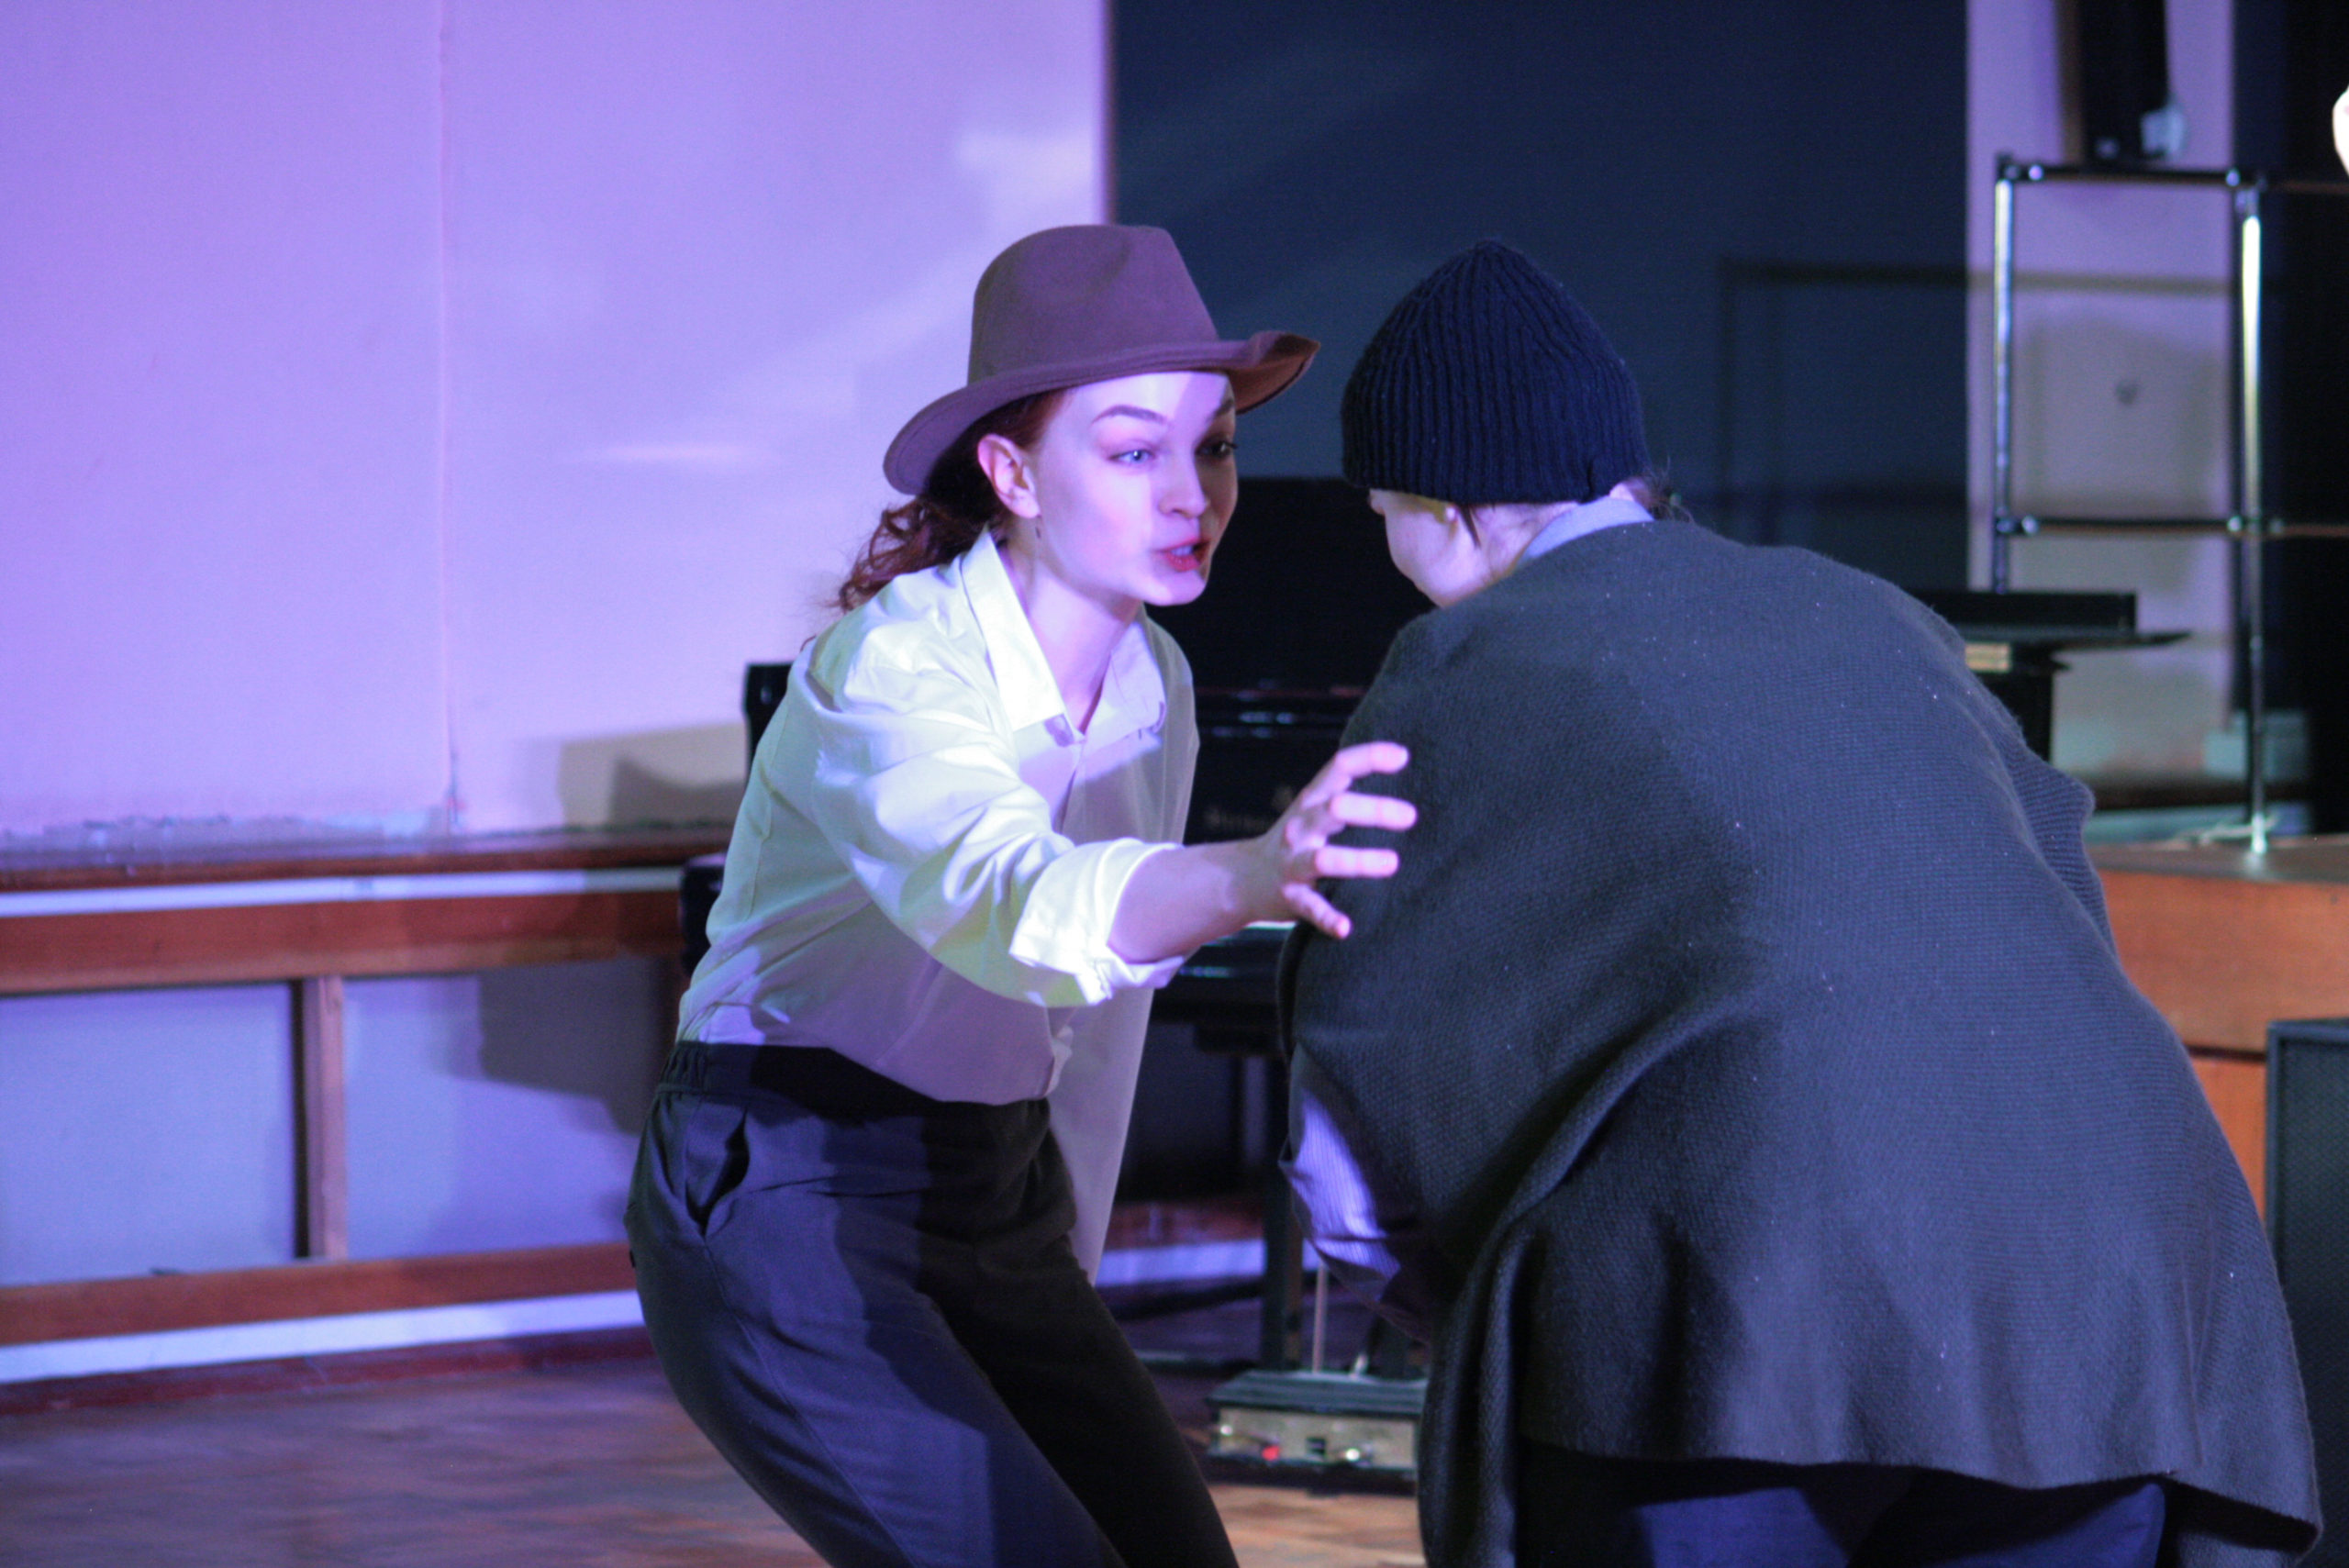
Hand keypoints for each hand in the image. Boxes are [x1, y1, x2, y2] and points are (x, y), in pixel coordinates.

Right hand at [1259, 741, 1415, 938]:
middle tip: (1410, 817)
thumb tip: (1402, 756)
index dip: (1369, 757)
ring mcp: (1294, 862)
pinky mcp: (1291, 897)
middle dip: (1372, 810)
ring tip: (1392, 863)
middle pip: (1336, 808)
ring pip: (1325, 859)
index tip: (1403, 756)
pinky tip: (1345, 928)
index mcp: (1312, 800)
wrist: (1244, 880)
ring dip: (1358, 861)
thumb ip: (1349, 789)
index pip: (1339, 768)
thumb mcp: (1316, 808)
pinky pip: (1311, 907)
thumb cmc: (1299, 839)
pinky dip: (1328, 917)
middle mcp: (1301, 827)